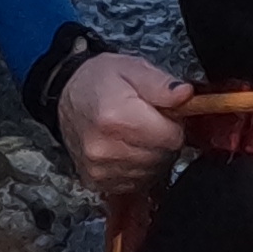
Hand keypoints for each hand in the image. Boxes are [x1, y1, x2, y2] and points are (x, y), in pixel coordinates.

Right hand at [55, 50, 192, 197]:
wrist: (67, 96)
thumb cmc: (98, 81)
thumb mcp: (132, 69)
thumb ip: (161, 84)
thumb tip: (186, 95)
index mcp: (116, 117)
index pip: (171, 137)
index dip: (174, 124)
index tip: (165, 114)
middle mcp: (105, 147)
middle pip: (163, 156)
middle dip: (164, 139)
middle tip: (150, 122)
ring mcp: (99, 167)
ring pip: (152, 171)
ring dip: (153, 155)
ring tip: (138, 134)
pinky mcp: (97, 181)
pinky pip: (136, 182)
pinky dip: (139, 168)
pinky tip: (129, 149)